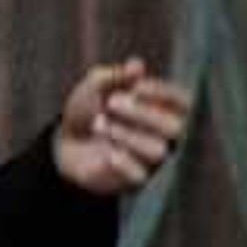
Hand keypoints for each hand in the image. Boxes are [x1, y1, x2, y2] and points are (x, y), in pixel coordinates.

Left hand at [53, 57, 190, 195]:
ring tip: (98, 124)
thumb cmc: (88, 109)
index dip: (164, 93)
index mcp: (162, 109)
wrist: (63, 143)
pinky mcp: (134, 180)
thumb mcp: (95, 86)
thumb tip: (137, 65)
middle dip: (143, 113)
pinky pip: (140, 175)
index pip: (184, 102)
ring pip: (158, 151)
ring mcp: (151, 160)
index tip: (136, 85)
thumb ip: (115, 75)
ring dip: (126, 134)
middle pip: (175, 127)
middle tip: (111, 103)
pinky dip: (122, 161)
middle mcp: (164, 136)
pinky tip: (106, 152)